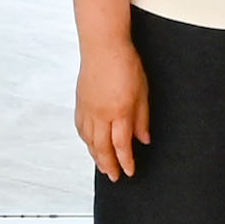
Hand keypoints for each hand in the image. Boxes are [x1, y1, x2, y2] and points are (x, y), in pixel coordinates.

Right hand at [76, 34, 149, 179]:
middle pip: (102, 148)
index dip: (126, 161)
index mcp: (118, 111)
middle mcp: (100, 114)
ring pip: (89, 141)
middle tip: (114, 177)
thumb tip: (144, 139)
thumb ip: (142, 118)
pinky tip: (91, 145)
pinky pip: (81, 129)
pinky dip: (86, 141)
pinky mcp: (80, 104)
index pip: (121, 145)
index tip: (129, 171)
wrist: (103, 46)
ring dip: (96, 156)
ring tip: (103, 166)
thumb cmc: (125, 64)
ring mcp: (87, 110)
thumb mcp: (143, 92)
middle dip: (109, 165)